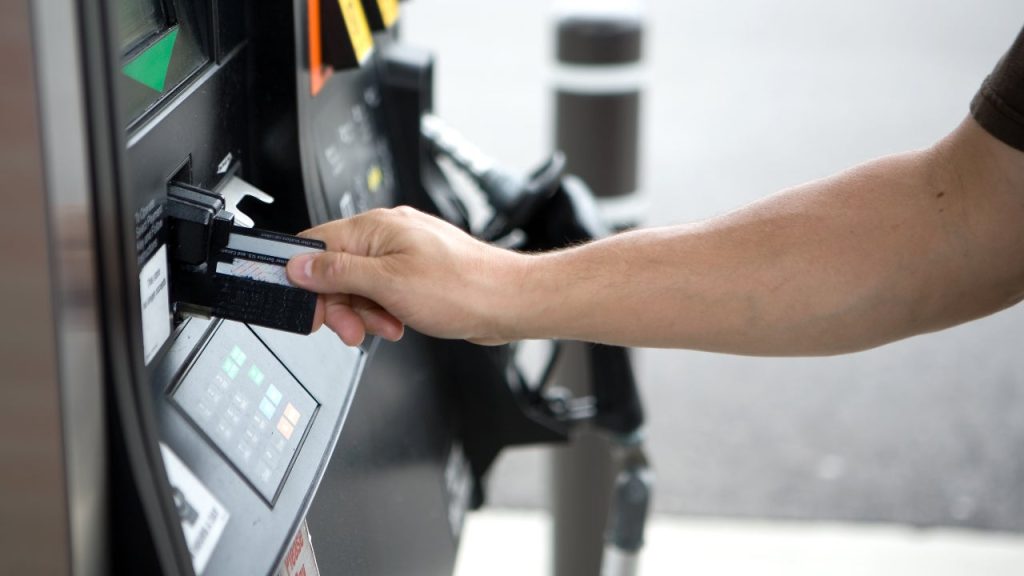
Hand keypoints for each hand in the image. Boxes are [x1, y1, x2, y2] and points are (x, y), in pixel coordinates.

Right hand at [287, 207, 526, 346]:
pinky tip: (397, 322)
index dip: (304, 278)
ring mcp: (402, 254)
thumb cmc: (463, 288)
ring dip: (364, 313)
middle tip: (349, 329)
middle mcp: (387, 235)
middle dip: (339, 304)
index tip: (306, 306)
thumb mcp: (387, 284)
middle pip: (335, 270)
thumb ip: (338, 272)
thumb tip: (300, 265)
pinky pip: (382, 292)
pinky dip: (382, 311)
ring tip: (385, 325)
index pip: (315, 245)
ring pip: (359, 285)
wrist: (508, 302)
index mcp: (375, 227)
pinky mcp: (415, 273)